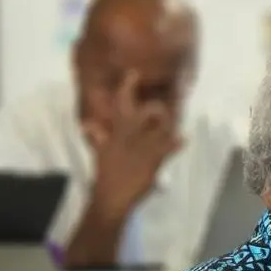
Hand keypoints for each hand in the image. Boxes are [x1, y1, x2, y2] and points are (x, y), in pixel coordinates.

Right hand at [84, 70, 182, 219]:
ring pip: (161, 127)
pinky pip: (169, 146)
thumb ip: (97, 137)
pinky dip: (178, 142)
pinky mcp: (153, 160)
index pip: (120, 103)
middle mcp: (130, 134)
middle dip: (157, 108)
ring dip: (169, 124)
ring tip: (174, 126)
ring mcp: (143, 146)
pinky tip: (183, 139)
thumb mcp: (100, 152)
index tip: (134, 73)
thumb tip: (87, 125)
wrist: (111, 196)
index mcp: (116, 131)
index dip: (127, 86)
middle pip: (146, 112)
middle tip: (161, 109)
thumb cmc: (106, 174)